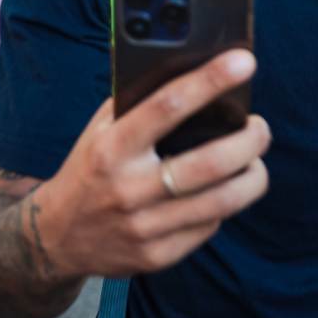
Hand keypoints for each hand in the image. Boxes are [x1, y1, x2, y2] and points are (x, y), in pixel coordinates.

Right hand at [34, 50, 270, 278]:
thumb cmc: (91, 168)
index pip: (167, 106)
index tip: (243, 61)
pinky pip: (209, 227)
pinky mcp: (157, 256)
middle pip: (209, 163)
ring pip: (221, 201)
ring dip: (253, 176)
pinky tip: (222, 192)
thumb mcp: (100, 130)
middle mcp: (128, 188)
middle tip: (260, 127)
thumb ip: (138, 103)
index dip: (210, 81)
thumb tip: (195, 72)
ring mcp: (144, 227)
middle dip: (249, 140)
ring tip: (256, 160)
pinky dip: (224, 205)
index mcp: (112, 147)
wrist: (57, 237)